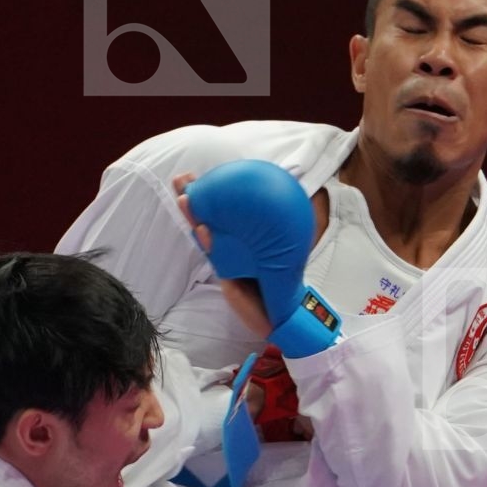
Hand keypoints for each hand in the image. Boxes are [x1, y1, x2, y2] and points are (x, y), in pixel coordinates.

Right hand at [173, 173, 273, 337]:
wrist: (283, 311)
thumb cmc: (283, 278)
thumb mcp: (287, 246)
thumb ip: (288, 223)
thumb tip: (306, 191)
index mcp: (237, 238)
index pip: (220, 212)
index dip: (208, 194)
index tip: (197, 175)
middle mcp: (227, 247)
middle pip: (205, 220)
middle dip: (192, 200)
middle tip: (180, 180)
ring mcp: (225, 261)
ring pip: (205, 236)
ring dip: (193, 218)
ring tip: (184, 199)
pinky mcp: (227, 277)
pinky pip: (217, 257)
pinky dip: (210, 242)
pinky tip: (204, 230)